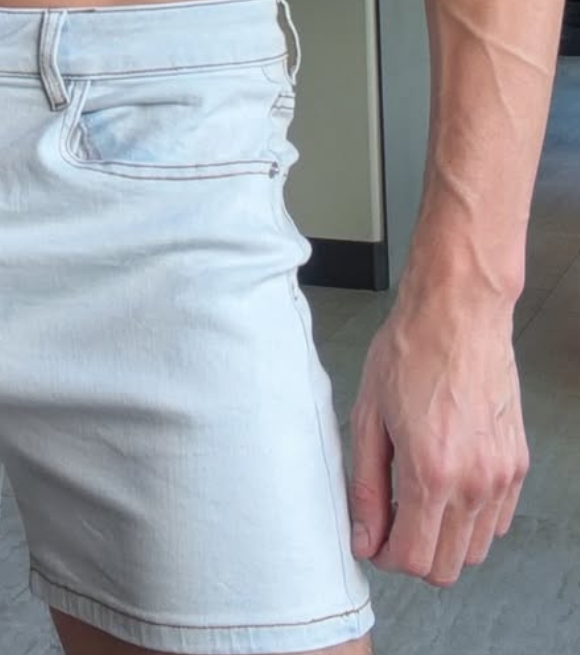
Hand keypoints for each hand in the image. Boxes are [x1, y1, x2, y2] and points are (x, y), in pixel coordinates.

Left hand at [347, 293, 528, 585]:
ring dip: (443, 539)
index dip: (385, 557)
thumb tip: (365, 537)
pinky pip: (497, 521)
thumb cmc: (410, 351)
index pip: (413, 559)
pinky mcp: (517, 464)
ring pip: (474, 550)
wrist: (459, 312)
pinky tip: (447, 485)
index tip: (373, 539)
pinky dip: (471, 519)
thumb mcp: (368, 416)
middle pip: (447, 567)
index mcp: (431, 472)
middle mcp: (474, 482)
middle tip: (392, 520)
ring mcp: (501, 475)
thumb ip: (366, 486)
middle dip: (413, 555)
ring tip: (418, 499)